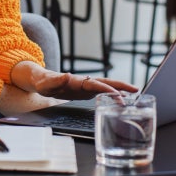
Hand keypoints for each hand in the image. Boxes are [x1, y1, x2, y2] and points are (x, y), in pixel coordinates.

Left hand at [10, 61, 137, 100]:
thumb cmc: (42, 82)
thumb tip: (67, 76)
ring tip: (135, 94)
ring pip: (105, 86)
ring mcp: (85, 86)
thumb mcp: (45, 83)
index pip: (95, 85)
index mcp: (76, 81)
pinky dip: (112, 94)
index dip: (106, 89)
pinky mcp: (85, 91)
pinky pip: (101, 92)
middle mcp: (83, 82)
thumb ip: (55, 80)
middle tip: (136, 90)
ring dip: (119, 90)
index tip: (118, 94)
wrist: (39, 80)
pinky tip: (121, 99)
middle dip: (120, 86)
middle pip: (105, 83)